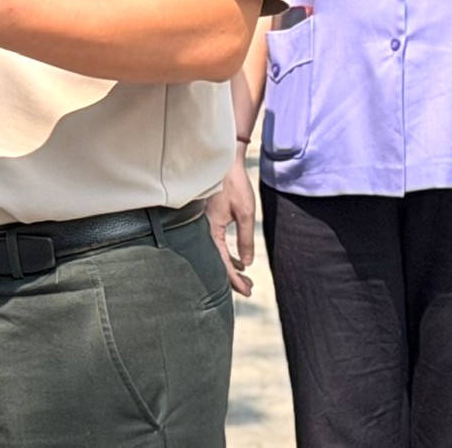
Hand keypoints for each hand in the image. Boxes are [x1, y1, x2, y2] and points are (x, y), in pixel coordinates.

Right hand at [203, 146, 256, 297]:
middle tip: (249, 288)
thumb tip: (246, 263)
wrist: (224, 161)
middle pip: (216, 262)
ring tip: (245, 277)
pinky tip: (237, 259)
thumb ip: (245, 240)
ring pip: (215, 254)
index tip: (248, 291)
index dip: (235, 280)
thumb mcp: (244, 213)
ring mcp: (204, 226)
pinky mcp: (207, 221)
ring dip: (230, 267)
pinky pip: (215, 244)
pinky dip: (226, 255)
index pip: (222, 263)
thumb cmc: (233, 185)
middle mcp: (203, 230)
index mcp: (209, 231)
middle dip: (232, 278)